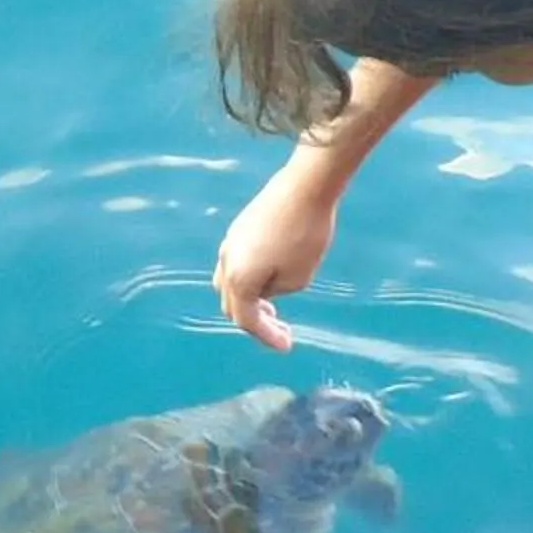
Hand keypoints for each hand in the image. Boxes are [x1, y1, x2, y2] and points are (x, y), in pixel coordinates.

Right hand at [212, 171, 337, 351]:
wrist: (305, 187)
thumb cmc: (305, 234)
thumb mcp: (298, 278)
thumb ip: (277, 293)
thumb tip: (266, 289)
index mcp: (239, 280)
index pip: (247, 320)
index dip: (267, 337)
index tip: (287, 345)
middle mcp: (226, 262)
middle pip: (232, 304)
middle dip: (255, 322)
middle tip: (280, 331)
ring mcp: (230, 243)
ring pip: (230, 283)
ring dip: (249, 300)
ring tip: (273, 307)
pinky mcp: (240, 228)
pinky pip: (237, 264)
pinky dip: (249, 280)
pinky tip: (271, 278)